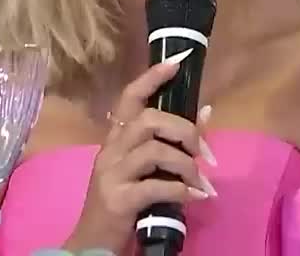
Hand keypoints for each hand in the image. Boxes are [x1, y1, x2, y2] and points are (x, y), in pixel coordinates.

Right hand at [62, 60, 217, 252]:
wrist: (93, 244)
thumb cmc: (124, 202)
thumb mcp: (146, 171)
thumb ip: (171, 144)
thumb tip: (207, 111)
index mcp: (116, 140)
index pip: (129, 97)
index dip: (152, 77)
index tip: (177, 62)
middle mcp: (110, 151)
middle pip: (148, 120)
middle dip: (184, 131)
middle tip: (202, 152)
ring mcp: (111, 175)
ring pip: (154, 151)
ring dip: (186, 165)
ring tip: (200, 182)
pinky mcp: (118, 200)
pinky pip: (157, 187)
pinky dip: (182, 191)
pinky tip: (195, 198)